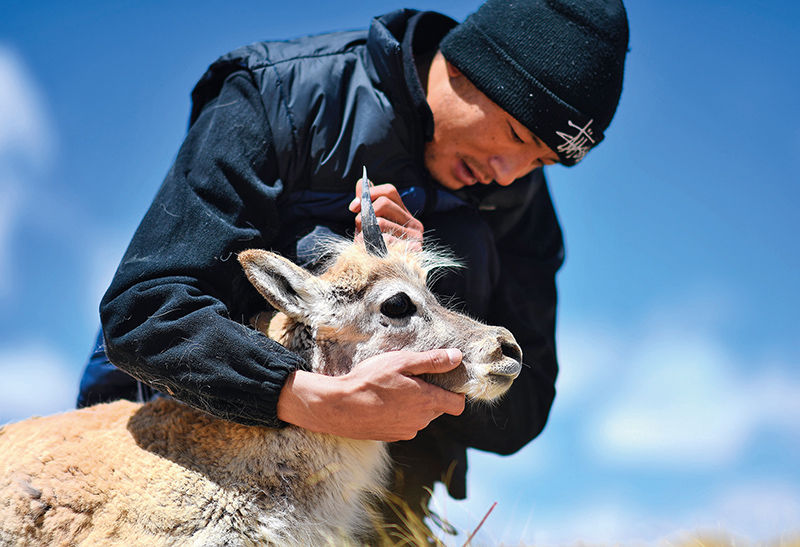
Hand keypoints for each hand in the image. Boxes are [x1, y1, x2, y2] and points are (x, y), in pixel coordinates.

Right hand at [277, 349, 465, 440]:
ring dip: (413, 404)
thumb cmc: (369, 381)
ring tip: (392, 389)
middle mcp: (421, 421)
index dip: (455, 391)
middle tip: (410, 377)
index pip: (458, 404)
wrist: (338, 407)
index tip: (444, 379)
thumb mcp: (402, 362)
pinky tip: (383, 402)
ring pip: (420, 416)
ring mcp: (406, 431)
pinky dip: (399, 414)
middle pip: (437, 408)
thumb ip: (432, 361)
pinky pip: (404, 424)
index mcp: (427, 401)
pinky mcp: (391, 436)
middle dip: (430, 393)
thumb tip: (457, 357)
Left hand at [349, 179, 423, 250]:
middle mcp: (414, 224)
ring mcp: (416, 238)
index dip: (369, 194)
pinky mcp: (413, 252)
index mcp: (405, 214)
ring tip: (362, 244)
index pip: (389, 191)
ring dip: (365, 233)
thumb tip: (361, 184)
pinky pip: (384, 240)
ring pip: (380, 223)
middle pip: (383, 204)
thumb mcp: (368, 227)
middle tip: (357, 227)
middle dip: (363, 214)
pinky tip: (370, 253)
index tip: (353, 206)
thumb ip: (366, 206)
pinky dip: (370, 246)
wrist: (388, 281)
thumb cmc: (375, 251)